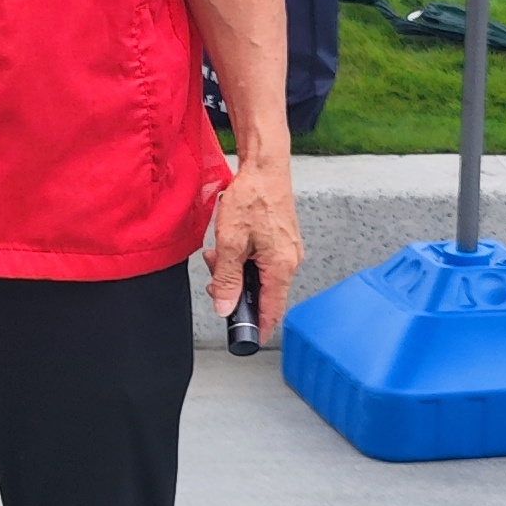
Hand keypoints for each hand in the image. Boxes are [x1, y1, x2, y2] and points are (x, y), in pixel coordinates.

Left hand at [207, 152, 301, 317]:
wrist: (265, 167)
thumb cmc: (252, 198)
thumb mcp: (230, 242)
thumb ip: (227, 279)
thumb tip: (225, 307)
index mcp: (281, 267)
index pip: (271, 310)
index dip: (257, 327)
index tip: (245, 338)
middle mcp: (290, 261)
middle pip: (263, 294)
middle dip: (235, 291)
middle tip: (216, 280)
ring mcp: (287, 250)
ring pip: (259, 276)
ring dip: (236, 272)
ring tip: (218, 255)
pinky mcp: (282, 240)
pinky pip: (262, 261)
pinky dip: (243, 259)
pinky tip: (230, 245)